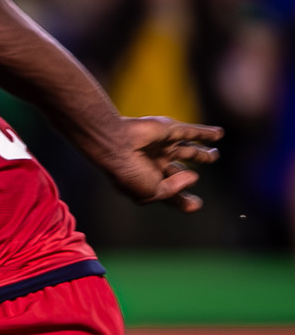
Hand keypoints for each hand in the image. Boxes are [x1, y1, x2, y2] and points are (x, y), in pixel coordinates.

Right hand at [98, 114, 220, 210]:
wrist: (116, 144)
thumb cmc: (129, 172)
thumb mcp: (152, 193)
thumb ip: (174, 190)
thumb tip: (193, 176)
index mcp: (147, 180)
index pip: (169, 192)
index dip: (183, 199)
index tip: (196, 205)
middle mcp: (155, 163)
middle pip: (178, 171)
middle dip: (189, 177)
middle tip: (196, 178)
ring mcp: (163, 146)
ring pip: (187, 151)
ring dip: (201, 154)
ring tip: (214, 156)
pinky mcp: (170, 130)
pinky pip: (193, 131)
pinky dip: (206, 133)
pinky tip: (219, 134)